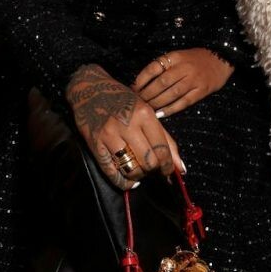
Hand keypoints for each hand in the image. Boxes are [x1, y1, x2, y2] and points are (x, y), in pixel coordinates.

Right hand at [67, 63, 184, 189]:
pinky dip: (123, 182)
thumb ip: (165, 139)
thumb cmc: (122, 101)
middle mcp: (127, 125)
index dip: (168, 166)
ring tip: (140, 171)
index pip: (161, 149)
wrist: (90, 89)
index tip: (169, 172)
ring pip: (131, 169)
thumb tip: (180, 168)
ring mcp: (109, 135)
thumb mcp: (147, 112)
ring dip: (139, 175)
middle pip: (148, 162)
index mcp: (144, 114)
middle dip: (154, 171)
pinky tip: (128, 179)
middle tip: (153, 170)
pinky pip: (111, 173)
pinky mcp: (95, 145)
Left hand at [132, 48, 233, 116]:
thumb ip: (164, 67)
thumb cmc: (196, 59)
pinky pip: (183, 102)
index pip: (154, 67)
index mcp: (176, 57)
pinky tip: (161, 114)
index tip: (133, 88)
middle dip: (147, 94)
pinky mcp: (201, 91)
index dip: (142, 79)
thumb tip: (142, 82)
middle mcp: (184, 67)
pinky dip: (170, 109)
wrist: (221, 59)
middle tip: (138, 102)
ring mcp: (193, 80)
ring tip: (147, 109)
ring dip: (157, 103)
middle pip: (161, 83)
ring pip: (171, 94)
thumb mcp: (179, 56)